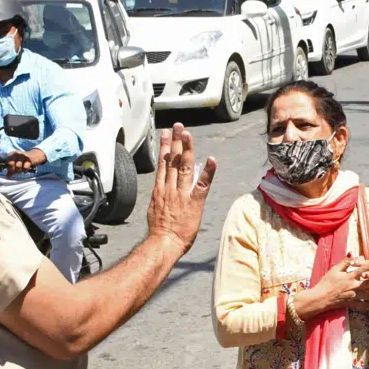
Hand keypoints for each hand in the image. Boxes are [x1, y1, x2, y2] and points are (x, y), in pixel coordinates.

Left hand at [5, 148, 45, 174]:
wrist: (35, 156)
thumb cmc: (23, 161)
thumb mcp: (16, 164)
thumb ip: (11, 170)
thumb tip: (7, 177)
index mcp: (11, 154)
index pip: (7, 162)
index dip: (9, 168)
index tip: (12, 171)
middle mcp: (16, 154)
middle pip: (11, 164)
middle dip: (13, 170)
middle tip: (17, 171)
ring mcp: (22, 155)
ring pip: (18, 166)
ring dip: (20, 171)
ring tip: (22, 170)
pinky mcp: (28, 159)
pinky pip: (25, 167)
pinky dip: (25, 170)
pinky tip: (26, 170)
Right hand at [146, 123, 217, 254]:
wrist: (163, 242)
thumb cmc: (160, 231)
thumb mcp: (155, 209)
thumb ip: (160, 196)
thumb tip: (161, 190)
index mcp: (160, 189)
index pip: (163, 164)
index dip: (166, 148)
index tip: (166, 135)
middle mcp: (170, 188)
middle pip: (173, 160)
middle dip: (176, 141)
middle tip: (177, 126)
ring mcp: (182, 194)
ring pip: (184, 167)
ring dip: (187, 149)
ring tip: (187, 134)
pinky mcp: (194, 202)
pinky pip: (202, 184)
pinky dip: (208, 172)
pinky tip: (213, 160)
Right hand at [301, 257, 368, 315]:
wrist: (320, 298)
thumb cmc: (326, 282)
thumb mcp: (334, 270)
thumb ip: (345, 262)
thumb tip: (353, 253)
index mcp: (350, 277)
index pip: (364, 269)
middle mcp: (354, 287)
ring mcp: (354, 296)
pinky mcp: (352, 303)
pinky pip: (364, 305)